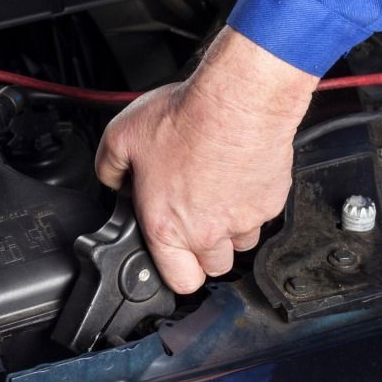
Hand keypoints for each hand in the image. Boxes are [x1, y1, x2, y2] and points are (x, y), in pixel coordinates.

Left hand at [95, 28, 317, 293]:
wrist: (236, 100)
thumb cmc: (184, 118)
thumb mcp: (120, 138)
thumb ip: (110, 169)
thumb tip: (113, 181)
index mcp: (167, 227)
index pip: (178, 281)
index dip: (174, 271)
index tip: (172, 256)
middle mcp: (208, 231)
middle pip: (213, 268)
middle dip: (203, 250)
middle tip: (192, 217)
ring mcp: (244, 220)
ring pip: (241, 244)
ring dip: (229, 229)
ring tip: (216, 195)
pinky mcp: (271, 202)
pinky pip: (262, 216)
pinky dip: (251, 203)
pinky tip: (237, 176)